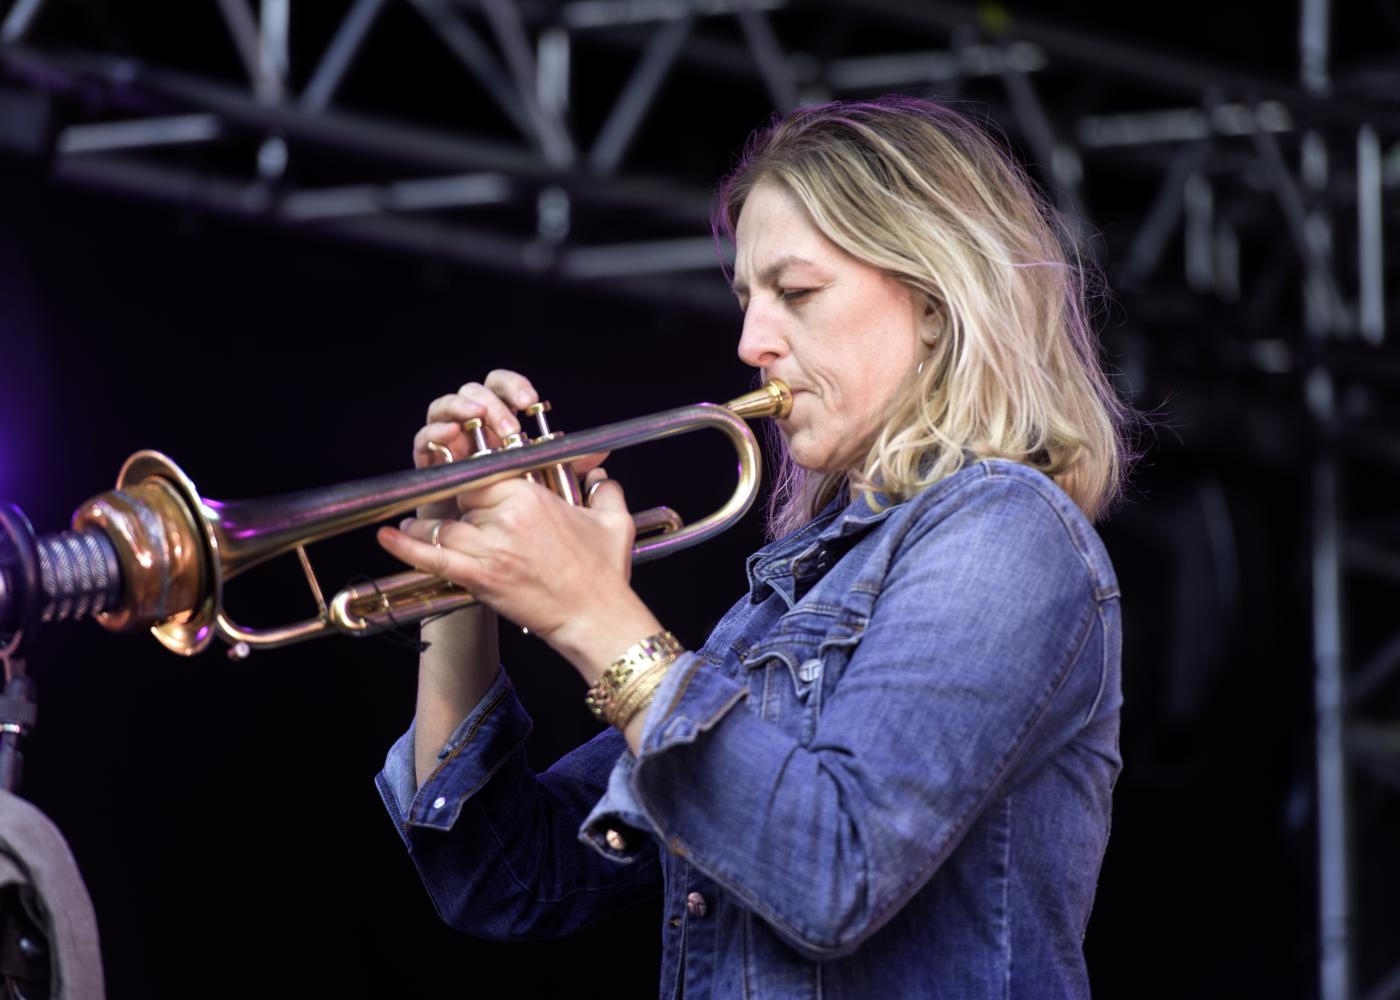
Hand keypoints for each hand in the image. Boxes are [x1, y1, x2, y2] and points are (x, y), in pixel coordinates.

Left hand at [379, 467, 660, 678]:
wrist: (596, 618)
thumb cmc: (605, 573)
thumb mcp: (614, 522)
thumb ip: (605, 489)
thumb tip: (599, 473)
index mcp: (532, 497)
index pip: (486, 473)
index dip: (476, 478)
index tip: (471, 481)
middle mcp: (506, 518)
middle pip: (463, 498)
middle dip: (457, 503)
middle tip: (451, 509)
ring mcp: (490, 548)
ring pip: (444, 525)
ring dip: (428, 525)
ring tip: (416, 525)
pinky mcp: (479, 578)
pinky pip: (433, 557)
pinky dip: (405, 547)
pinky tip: (386, 537)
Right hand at [410, 369, 605, 520]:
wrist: (491, 558)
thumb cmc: (520, 525)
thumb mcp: (553, 495)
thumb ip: (571, 470)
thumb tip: (600, 457)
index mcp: (502, 429)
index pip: (503, 390)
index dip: (513, 387)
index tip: (531, 401)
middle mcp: (474, 432)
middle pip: (473, 393)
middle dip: (490, 402)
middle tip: (508, 426)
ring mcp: (449, 447)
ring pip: (443, 410)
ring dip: (459, 408)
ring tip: (474, 418)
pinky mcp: (430, 468)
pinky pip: (424, 443)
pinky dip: (434, 434)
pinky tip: (448, 436)